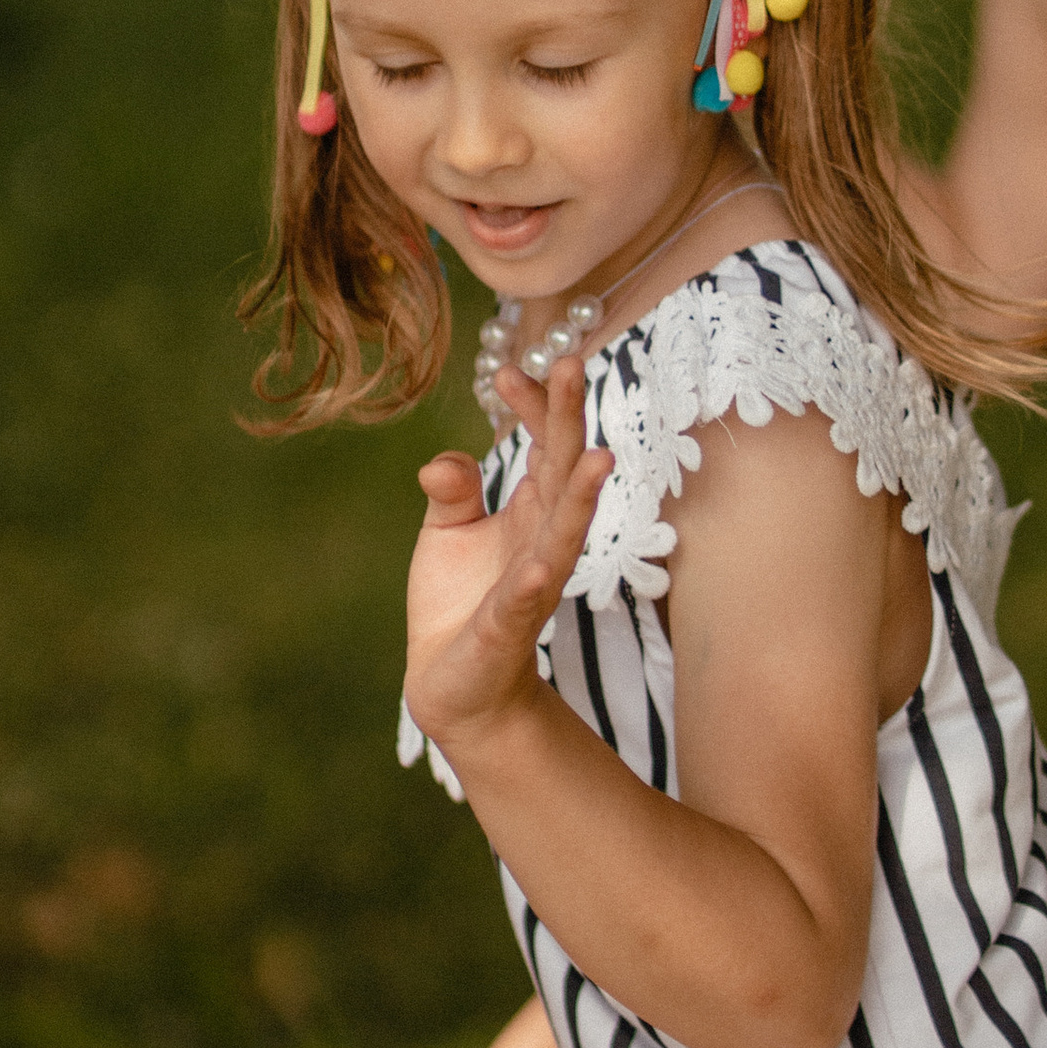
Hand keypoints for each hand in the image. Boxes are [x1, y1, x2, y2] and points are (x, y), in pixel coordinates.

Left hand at [404, 354, 612, 754]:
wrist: (453, 685)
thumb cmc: (459, 602)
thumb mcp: (447, 531)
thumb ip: (452, 489)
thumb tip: (448, 459)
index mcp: (532, 511)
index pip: (545, 446)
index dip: (533, 405)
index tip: (510, 370)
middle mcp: (544, 541)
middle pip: (564, 472)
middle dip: (567, 420)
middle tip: (569, 362)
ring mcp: (532, 586)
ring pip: (564, 534)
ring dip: (581, 498)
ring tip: (599, 458)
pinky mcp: (506, 628)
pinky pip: (522, 603)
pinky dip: (531, 584)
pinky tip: (539, 567)